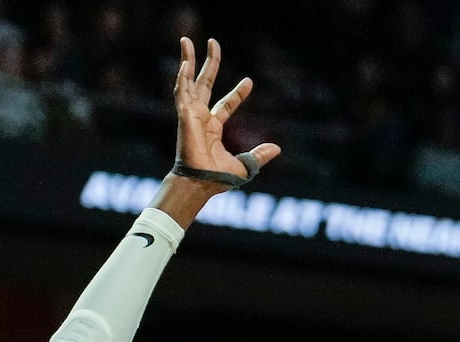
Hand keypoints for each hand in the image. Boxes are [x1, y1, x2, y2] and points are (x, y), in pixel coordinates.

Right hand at [173, 37, 279, 181]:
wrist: (203, 183)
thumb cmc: (218, 178)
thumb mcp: (245, 165)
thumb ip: (259, 156)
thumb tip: (277, 148)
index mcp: (213, 127)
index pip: (226, 104)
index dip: (238, 93)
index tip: (249, 81)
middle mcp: (201, 117)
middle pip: (205, 83)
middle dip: (209, 63)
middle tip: (214, 43)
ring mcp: (191, 114)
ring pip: (188, 81)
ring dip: (188, 60)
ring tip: (187, 40)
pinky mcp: (185, 115)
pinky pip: (182, 91)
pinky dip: (183, 76)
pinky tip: (186, 61)